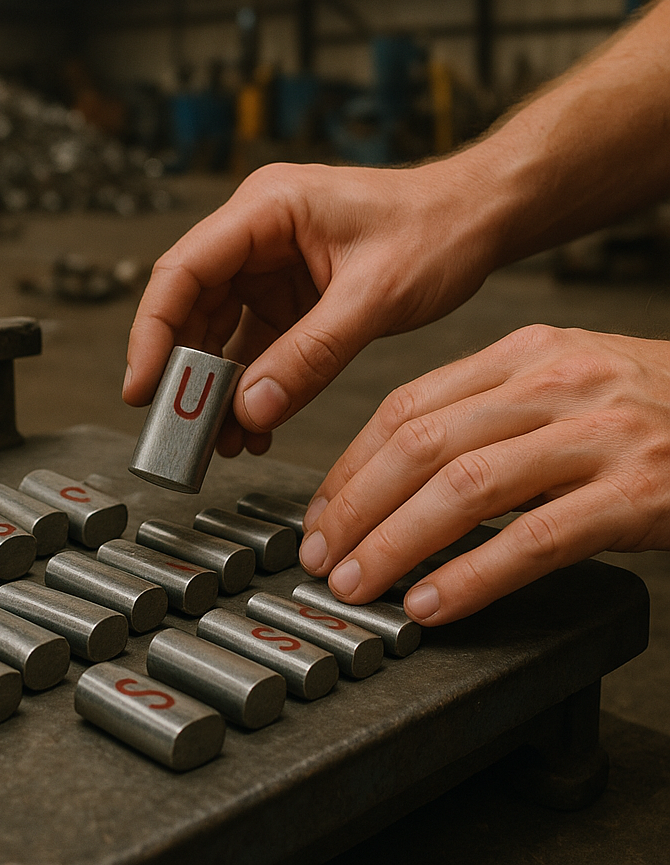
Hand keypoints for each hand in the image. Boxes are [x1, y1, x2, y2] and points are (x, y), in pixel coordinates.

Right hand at [123, 158, 502, 454]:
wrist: (482, 219)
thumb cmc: (438, 228)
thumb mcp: (373, 296)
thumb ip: (310, 355)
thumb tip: (249, 409)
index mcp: (267, 209)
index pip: (183, 270)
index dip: (154, 332)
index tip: (144, 388)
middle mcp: (258, 233)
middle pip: (193, 305)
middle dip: (184, 371)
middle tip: (179, 430)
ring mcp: (272, 265)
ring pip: (219, 330)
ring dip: (218, 387)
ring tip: (219, 440)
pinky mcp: (291, 294)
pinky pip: (256, 344)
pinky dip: (252, 385)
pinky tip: (254, 425)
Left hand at [299, 324, 669, 624]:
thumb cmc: (647, 405)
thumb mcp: (561, 382)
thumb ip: (483, 412)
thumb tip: (395, 469)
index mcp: (522, 355)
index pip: (406, 406)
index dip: (351, 464)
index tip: (322, 510)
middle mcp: (553, 385)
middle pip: (421, 444)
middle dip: (357, 507)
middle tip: (322, 556)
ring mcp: (597, 438)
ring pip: (465, 487)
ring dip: (397, 543)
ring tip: (360, 584)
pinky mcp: (636, 494)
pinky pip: (535, 539)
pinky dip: (473, 575)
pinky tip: (433, 603)